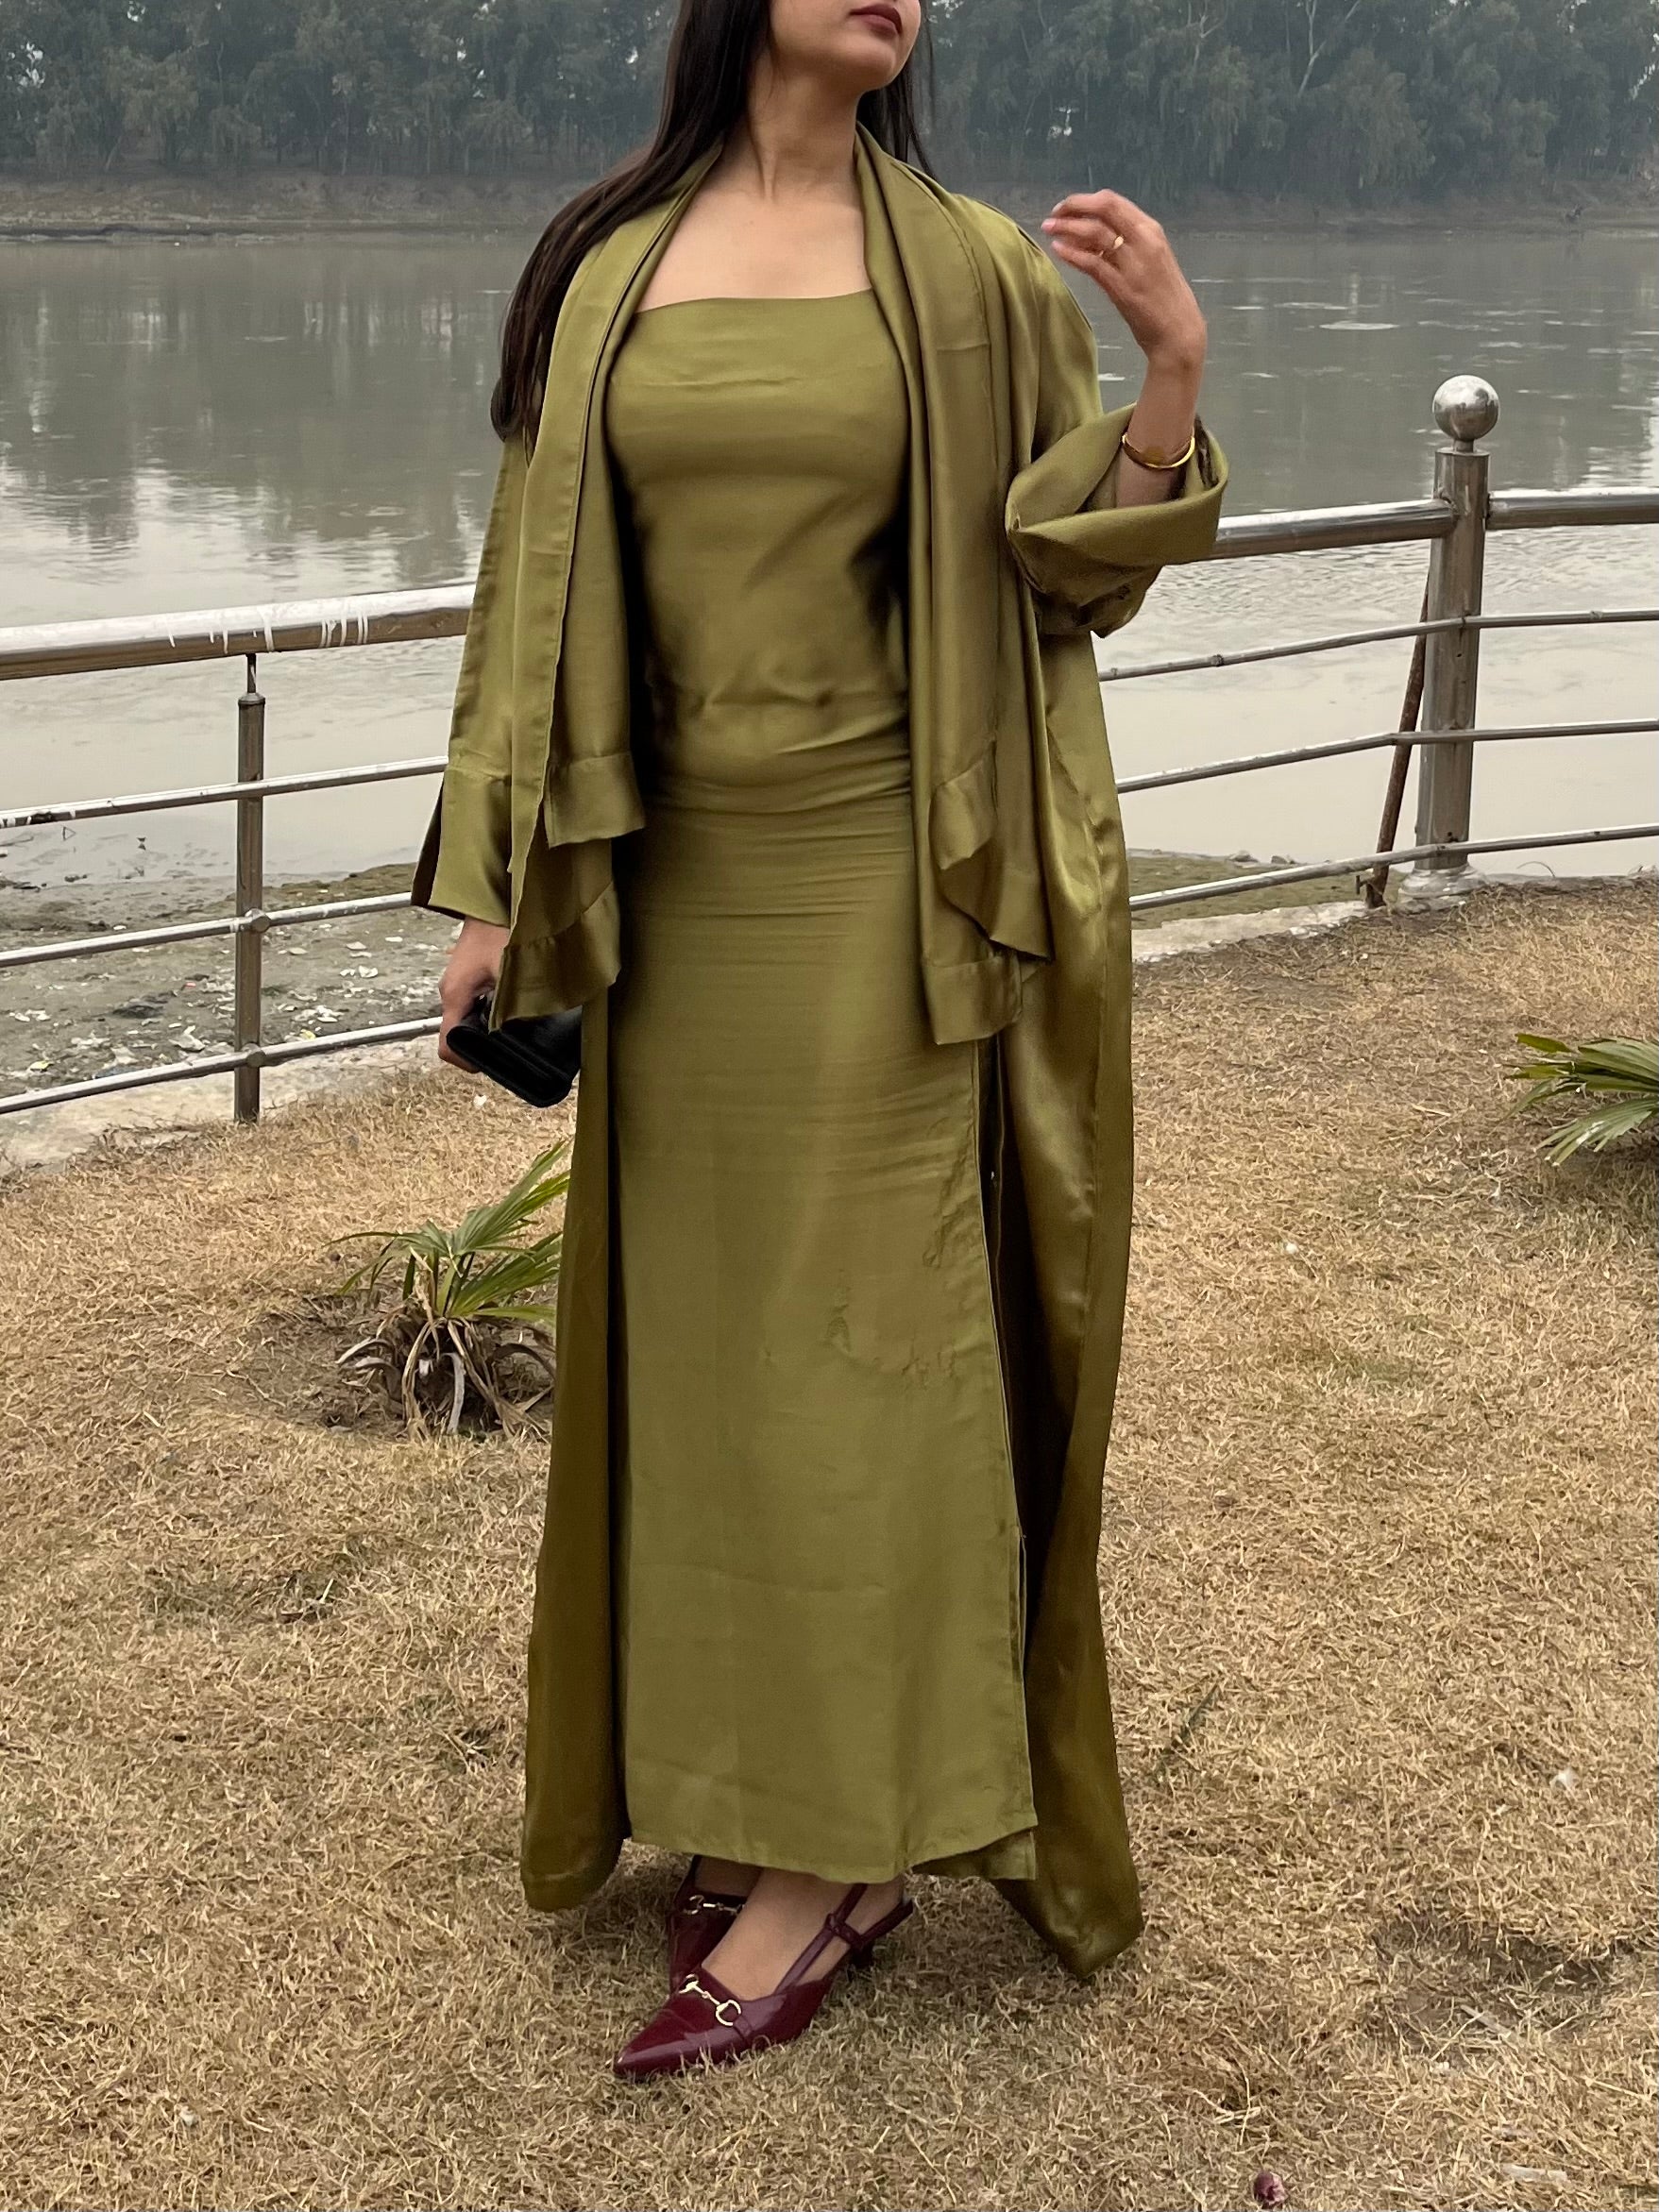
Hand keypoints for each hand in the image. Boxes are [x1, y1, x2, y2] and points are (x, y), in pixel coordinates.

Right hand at [438, 916, 508, 1066]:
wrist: (492, 897)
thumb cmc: (497, 926)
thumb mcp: (509, 968)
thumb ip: (513, 1000)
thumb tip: (522, 1026)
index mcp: (455, 995)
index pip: (447, 1046)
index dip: (467, 1061)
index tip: (490, 1063)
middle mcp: (452, 993)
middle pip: (460, 1035)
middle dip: (485, 1045)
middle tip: (514, 1044)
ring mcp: (461, 985)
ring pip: (471, 1020)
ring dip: (492, 1027)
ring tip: (519, 1024)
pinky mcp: (472, 977)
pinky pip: (479, 1005)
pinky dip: (495, 1011)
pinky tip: (516, 1003)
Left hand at [1041, 190, 1206, 372]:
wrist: (1178, 330)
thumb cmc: (1162, 295)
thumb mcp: (1149, 259)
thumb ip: (1126, 242)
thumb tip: (1090, 233)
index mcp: (1151, 229)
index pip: (1113, 201)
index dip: (1085, 200)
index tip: (1067, 207)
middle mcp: (1144, 240)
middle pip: (1104, 208)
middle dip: (1074, 206)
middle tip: (1053, 215)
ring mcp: (1133, 263)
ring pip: (1095, 233)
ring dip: (1067, 228)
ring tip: (1048, 230)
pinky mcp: (1122, 287)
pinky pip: (1093, 263)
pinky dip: (1072, 254)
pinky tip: (1058, 250)